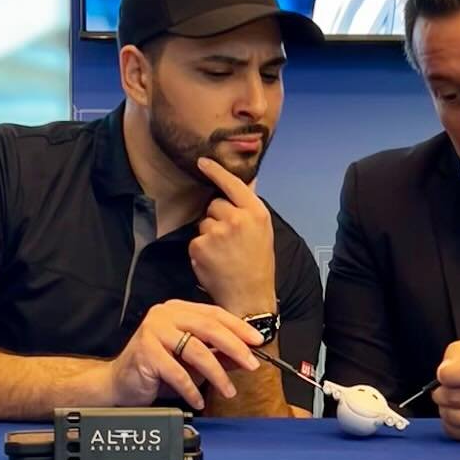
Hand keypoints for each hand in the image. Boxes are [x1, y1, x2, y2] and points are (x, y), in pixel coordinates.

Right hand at [108, 299, 262, 410]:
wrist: (119, 384)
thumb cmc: (156, 370)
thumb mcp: (191, 362)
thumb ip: (216, 355)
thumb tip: (245, 356)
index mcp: (177, 310)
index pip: (214, 314)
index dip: (239, 327)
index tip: (258, 342)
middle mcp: (165, 315)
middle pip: (209, 328)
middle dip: (235, 347)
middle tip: (252, 364)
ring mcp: (153, 331)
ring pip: (196, 350)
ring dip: (217, 374)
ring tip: (228, 390)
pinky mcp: (146, 351)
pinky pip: (177, 372)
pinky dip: (192, 389)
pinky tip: (199, 400)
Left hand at [188, 156, 275, 315]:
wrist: (249, 297)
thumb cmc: (258, 265)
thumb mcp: (263, 231)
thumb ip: (251, 206)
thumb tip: (248, 181)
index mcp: (256, 212)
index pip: (233, 184)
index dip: (216, 171)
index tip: (202, 162)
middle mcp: (237, 218)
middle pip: (215, 204)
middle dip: (218, 217)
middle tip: (230, 240)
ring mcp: (217, 231)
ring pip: (204, 222)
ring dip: (209, 234)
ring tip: (223, 253)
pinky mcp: (200, 245)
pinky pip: (195, 239)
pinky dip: (201, 250)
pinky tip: (214, 262)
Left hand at [433, 340, 459, 441]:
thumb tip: (443, 371)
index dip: (446, 374)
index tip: (443, 374)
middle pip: (457, 396)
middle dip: (441, 392)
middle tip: (443, 389)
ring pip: (457, 418)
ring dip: (445, 409)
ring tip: (448, 402)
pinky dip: (451, 425)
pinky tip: (455, 416)